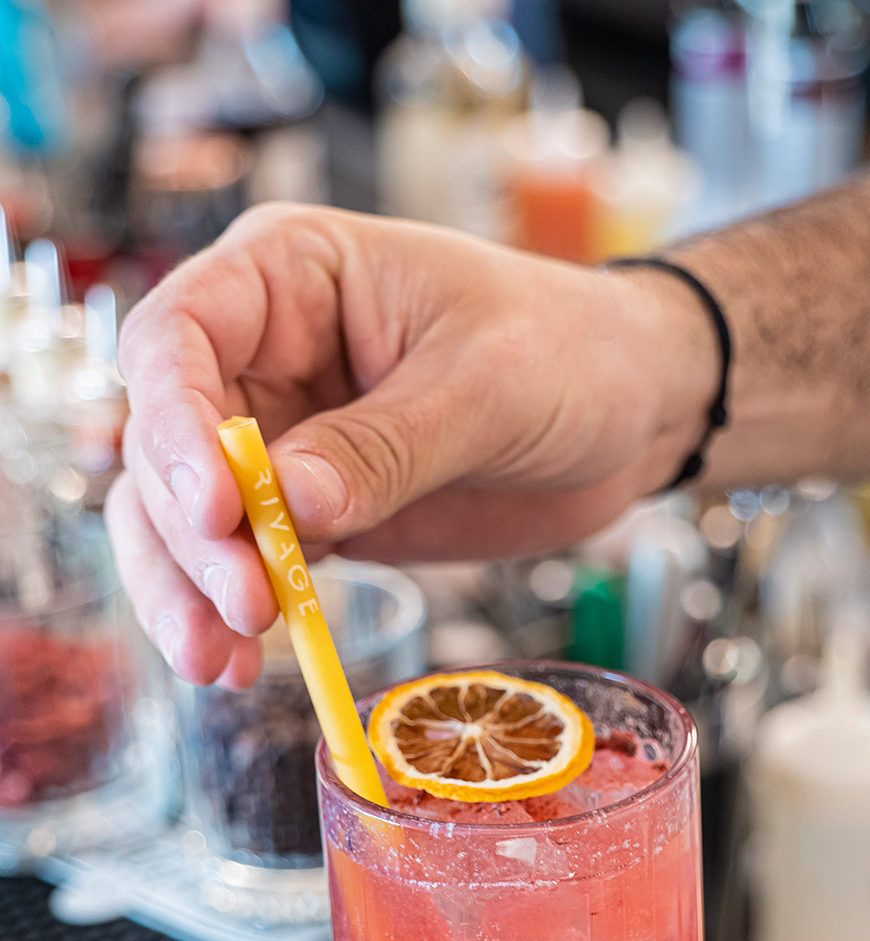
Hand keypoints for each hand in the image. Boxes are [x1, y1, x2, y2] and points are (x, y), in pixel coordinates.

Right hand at [106, 204, 714, 686]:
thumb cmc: (572, 350)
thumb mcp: (487, 386)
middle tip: (247, 605)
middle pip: (166, 443)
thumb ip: (386, 445)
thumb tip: (289, 502)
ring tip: (224, 663)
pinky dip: (234, 614)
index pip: (178, 338)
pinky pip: (247, 562)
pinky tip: (243, 662)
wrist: (631, 411)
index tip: (216, 507)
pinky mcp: (311, 513)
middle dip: (190, 533)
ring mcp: (283, 439)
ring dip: (189, 590)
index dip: (172, 424)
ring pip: (184, 517)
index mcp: (292, 277)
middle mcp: (265, 357)